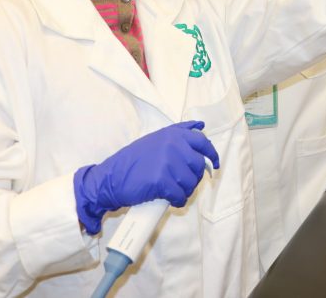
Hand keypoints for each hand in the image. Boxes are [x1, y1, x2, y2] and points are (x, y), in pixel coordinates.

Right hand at [73, 120, 219, 234]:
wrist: (111, 178)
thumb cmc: (133, 161)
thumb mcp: (156, 138)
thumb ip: (178, 132)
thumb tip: (200, 126)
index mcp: (173, 134)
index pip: (202, 142)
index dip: (212, 155)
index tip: (214, 165)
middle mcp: (173, 145)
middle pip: (198, 165)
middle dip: (194, 178)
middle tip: (184, 184)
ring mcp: (168, 162)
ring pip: (191, 182)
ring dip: (186, 190)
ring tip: (175, 192)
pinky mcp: (162, 180)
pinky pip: (180, 195)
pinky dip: (178, 200)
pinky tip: (172, 200)